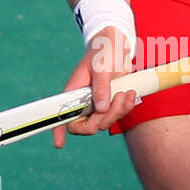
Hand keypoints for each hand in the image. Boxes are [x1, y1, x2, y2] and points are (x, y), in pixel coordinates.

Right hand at [53, 27, 139, 147]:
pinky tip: (130, 94)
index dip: (58, 131)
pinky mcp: (110, 103)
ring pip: (105, 122)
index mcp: (73, 92)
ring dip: (119, 111)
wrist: (117, 45)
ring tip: (127, 93)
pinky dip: (126, 108)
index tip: (59, 144)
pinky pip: (117, 115)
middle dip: (106, 118)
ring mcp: (97, 104)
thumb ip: (101, 88)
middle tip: (118, 99)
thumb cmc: (103, 52)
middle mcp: (83, 102)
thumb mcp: (101, 67)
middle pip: (89, 126)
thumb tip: (101, 109)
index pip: (62, 116)